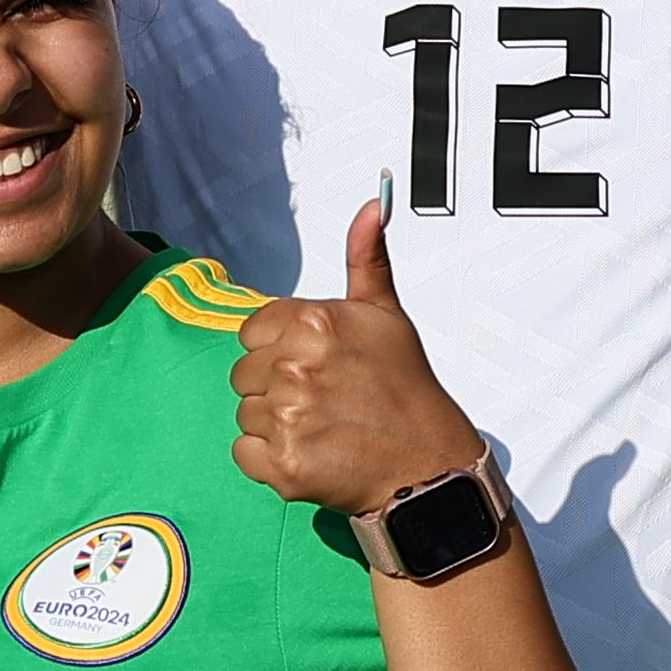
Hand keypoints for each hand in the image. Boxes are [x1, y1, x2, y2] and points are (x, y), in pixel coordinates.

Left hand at [230, 205, 485, 512]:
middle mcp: (296, 366)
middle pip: (244, 373)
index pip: (253, 332)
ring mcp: (287, 417)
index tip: (316, 365)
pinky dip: (270, 459)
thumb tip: (373, 206)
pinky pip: (244, 453)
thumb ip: (366, 258)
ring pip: (245, 413)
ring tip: (322, 426)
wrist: (426, 463)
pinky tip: (310, 451)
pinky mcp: (282, 463)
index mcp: (313, 323)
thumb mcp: (386, 314)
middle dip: (276, 387)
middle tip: (324, 399)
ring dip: (274, 424)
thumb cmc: (405, 388)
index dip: (280, 350)